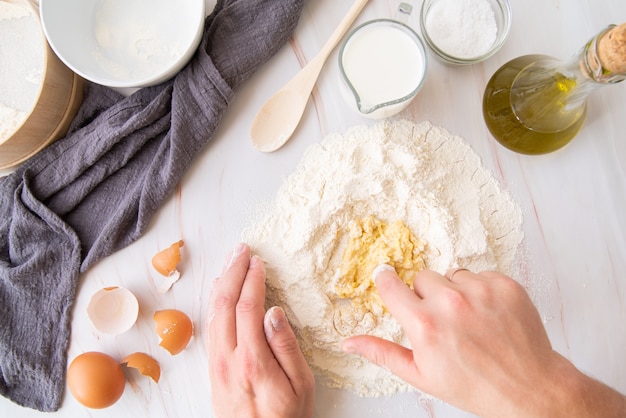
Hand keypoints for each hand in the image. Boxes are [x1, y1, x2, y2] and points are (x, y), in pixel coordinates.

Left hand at [207, 243, 314, 417]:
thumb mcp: (302, 386)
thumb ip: (286, 347)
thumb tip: (274, 311)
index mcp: (253, 360)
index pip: (248, 307)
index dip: (252, 279)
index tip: (257, 261)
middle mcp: (228, 360)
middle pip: (224, 304)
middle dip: (231, 272)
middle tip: (240, 250)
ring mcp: (217, 365)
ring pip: (212, 315)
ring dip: (220, 285)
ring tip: (229, 263)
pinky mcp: (214, 371)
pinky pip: (210, 329)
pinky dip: (214, 305)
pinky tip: (219, 295)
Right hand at [342, 266, 625, 417]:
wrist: (528, 388)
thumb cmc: (474, 386)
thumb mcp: (421, 375)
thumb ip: (382, 352)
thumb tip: (348, 342)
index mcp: (424, 325)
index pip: (391, 285)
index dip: (387, 282)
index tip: (386, 278)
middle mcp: (450, 303)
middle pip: (422, 277)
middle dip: (427, 295)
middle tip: (443, 321)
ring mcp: (480, 291)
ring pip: (452, 274)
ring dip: (456, 291)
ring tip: (470, 320)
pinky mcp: (504, 285)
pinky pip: (481, 275)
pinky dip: (482, 291)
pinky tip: (488, 315)